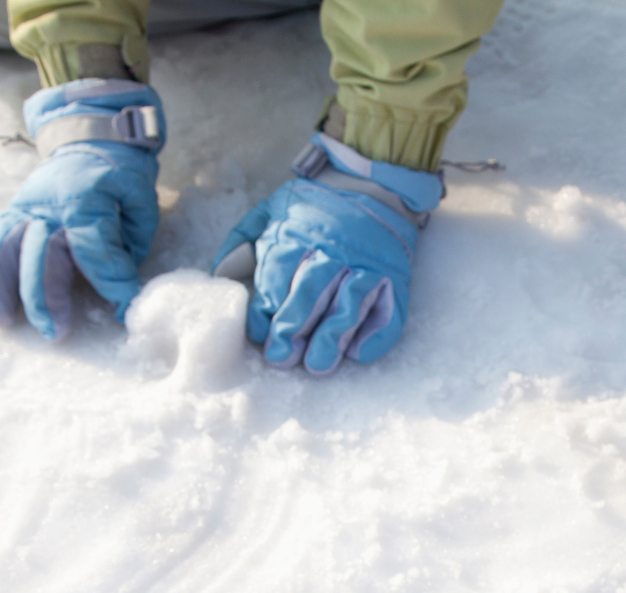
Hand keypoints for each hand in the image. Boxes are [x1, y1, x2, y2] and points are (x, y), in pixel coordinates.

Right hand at [0, 79, 164, 339]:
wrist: (94, 137)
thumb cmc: (122, 175)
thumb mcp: (140, 200)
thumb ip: (132, 238)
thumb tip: (121, 279)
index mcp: (84, 200)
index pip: (96, 252)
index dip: (112, 284)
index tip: (124, 313)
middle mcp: (48, 205)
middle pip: (43, 255)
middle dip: (49, 297)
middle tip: (58, 333)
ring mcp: (27, 208)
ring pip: (10, 249)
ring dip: (7, 287)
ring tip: (8, 322)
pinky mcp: (15, 211)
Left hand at [212, 134, 442, 373]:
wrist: (374, 183)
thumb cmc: (316, 206)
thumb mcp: (272, 210)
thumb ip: (244, 241)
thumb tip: (220, 274)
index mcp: (298, 233)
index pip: (278, 273)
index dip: (266, 306)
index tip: (259, 334)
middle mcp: (333, 250)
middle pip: (311, 290)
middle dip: (294, 326)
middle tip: (282, 358)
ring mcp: (367, 265)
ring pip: (348, 303)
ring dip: (332, 336)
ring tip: (317, 365)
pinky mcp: (394, 278)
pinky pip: (388, 310)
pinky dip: (375, 333)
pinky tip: (357, 353)